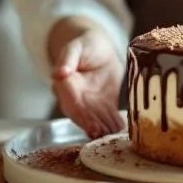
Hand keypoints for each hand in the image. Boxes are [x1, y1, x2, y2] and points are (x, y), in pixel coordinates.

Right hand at [49, 24, 123, 138]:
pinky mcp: (104, 104)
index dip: (80, 115)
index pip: (71, 103)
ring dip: (104, 129)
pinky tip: (122, 132)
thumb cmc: (85, 44)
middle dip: (92, 127)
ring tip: (113, 138)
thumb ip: (67, 58)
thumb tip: (59, 73)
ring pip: (96, 119)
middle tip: (101, 136)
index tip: (89, 126)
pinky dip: (115, 124)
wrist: (100, 48)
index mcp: (66, 84)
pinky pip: (108, 116)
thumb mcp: (75, 47)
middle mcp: (76, 98)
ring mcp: (91, 103)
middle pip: (83, 116)